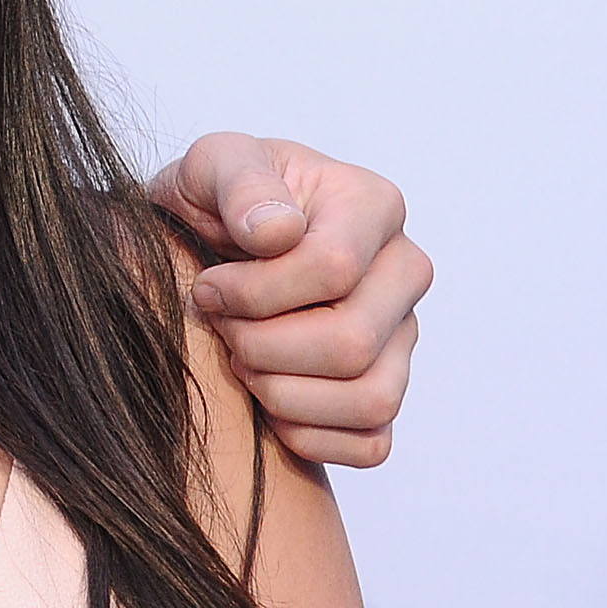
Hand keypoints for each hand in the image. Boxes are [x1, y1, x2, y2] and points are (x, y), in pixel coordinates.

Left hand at [148, 131, 431, 468]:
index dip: (255, 291)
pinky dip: (307, 435)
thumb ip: (239, 180)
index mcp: (372, 206)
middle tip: (222, 327)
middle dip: (263, 346)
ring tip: (241, 359)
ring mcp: (403, 335)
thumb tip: (278, 232)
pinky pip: (371, 442)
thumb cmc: (213, 200)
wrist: (203, 244)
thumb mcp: (211, 164)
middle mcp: (403, 271)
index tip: (207, 287)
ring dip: (282, 393)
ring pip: (371, 399)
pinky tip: (264, 398)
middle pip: (352, 344)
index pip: (334, 269)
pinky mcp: (387, 387)